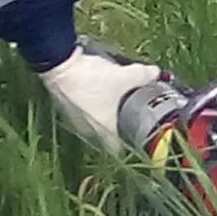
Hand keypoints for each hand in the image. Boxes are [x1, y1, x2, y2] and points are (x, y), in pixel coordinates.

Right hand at [39, 43, 166, 154]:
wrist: (59, 66)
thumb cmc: (93, 78)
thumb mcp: (124, 75)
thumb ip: (144, 75)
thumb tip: (157, 72)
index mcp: (104, 131)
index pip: (118, 149)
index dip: (130, 145)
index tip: (140, 136)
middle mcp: (88, 132)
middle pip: (108, 138)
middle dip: (120, 129)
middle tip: (134, 117)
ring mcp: (75, 123)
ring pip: (95, 127)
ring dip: (105, 119)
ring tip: (117, 106)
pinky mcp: (67, 112)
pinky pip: (85, 117)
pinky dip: (93, 110)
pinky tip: (100, 98)